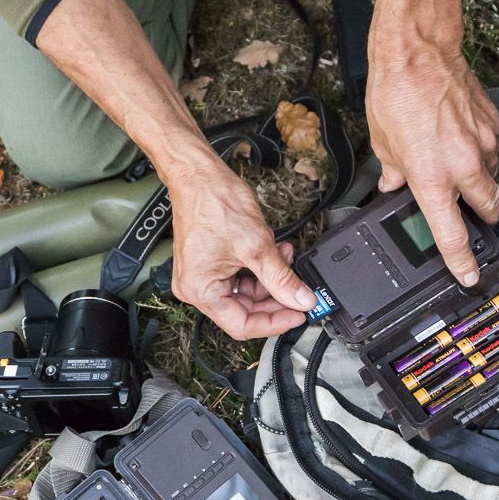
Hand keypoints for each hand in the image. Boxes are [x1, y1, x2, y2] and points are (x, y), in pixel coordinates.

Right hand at [168, 162, 316, 339]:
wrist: (198, 174)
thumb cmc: (212, 202)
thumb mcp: (256, 245)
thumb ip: (282, 278)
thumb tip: (302, 300)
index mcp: (200, 290)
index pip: (242, 325)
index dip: (274, 322)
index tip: (298, 314)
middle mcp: (196, 288)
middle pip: (244, 310)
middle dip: (275, 296)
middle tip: (300, 290)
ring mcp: (201, 275)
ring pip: (245, 292)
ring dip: (270, 278)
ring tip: (286, 258)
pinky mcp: (209, 263)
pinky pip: (238, 276)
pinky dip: (259, 268)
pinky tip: (273, 252)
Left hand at [366, 43, 498, 285]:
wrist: (418, 52)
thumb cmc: (395, 95)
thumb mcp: (382, 144)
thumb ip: (393, 171)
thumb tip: (394, 184)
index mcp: (432, 179)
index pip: (452, 235)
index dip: (461, 261)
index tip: (468, 275)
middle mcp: (463, 166)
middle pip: (488, 208)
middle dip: (482, 217)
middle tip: (472, 217)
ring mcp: (483, 143)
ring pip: (493, 176)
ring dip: (480, 181)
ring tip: (460, 170)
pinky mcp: (494, 122)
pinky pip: (494, 148)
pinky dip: (483, 151)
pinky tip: (463, 141)